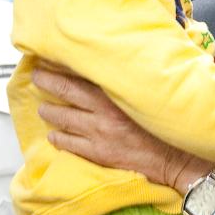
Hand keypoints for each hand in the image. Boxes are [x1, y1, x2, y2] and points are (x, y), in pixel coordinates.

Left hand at [33, 64, 210, 192]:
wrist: (178, 158)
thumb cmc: (169, 125)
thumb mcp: (154, 93)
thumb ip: (136, 77)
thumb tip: (126, 61)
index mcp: (118, 92)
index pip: (83, 71)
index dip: (64, 63)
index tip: (52, 56)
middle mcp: (104, 110)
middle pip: (66, 90)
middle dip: (47, 81)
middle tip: (37, 76)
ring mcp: (98, 133)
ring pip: (62, 118)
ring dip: (49, 111)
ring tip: (42, 108)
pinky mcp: (98, 153)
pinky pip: (69, 144)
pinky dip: (58, 138)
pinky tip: (54, 135)